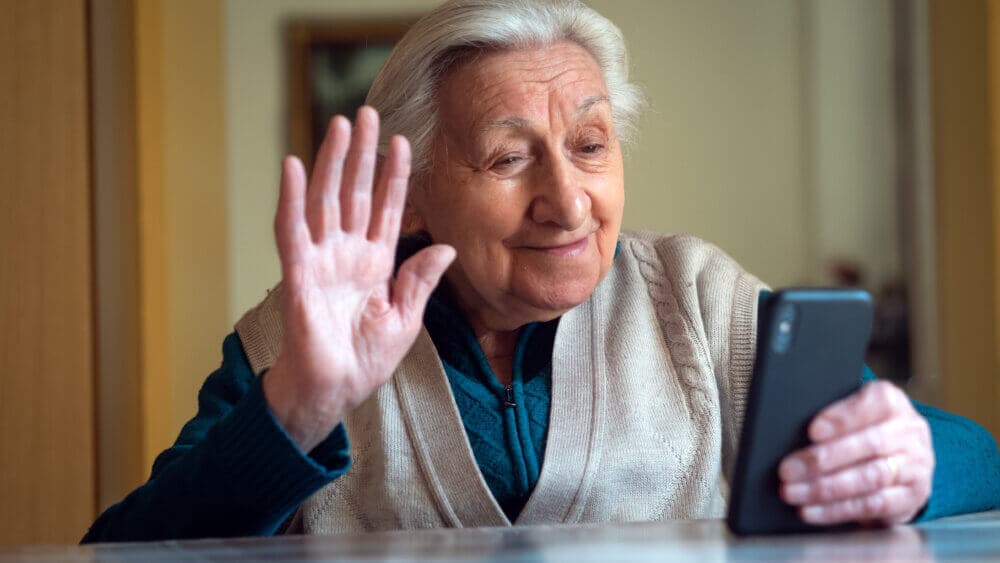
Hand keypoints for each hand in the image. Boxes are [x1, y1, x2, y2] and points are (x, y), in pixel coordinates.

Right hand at [262, 107, 454, 452]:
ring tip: (341, 124)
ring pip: (326, 200)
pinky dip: (292, 198)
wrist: (337, 390)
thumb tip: (447, 248)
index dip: (393, 176)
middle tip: (367, 113)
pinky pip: (292, 230)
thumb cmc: (366, 359)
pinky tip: (296, 165)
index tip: (403, 143)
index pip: (385, 208)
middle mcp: (347, 253)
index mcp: (375, 263)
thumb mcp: (406, 318)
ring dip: (332, 162)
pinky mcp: (298, 274)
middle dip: (361, 154)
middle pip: (354, 192)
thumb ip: (420, 280)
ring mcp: (321, 260)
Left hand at [778, 380, 934, 525]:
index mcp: (891, 401)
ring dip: (826, 488)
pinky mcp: (911, 497)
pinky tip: (811, 510)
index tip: (812, 430)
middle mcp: (910, 431)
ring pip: (871, 477)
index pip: (874, 402)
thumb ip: (828, 417)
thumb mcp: (851, 412)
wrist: (903, 455)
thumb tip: (783, 429)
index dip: (842, 418)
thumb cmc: (861, 429)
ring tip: (793, 492)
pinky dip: (838, 510)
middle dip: (823, 459)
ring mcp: (916, 465)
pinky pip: (873, 505)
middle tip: (787, 469)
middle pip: (870, 444)